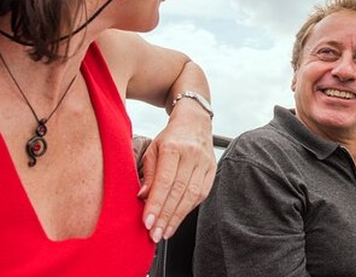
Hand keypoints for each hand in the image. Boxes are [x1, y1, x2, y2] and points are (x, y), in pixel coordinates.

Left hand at [137, 105, 215, 242]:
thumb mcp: (153, 149)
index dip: (156, 204)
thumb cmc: (171, 137)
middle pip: (179, 191)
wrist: (195, 121)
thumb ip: (149, 173)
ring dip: (177, 217)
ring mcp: (205, 163)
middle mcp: (192, 155)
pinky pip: (202, 194)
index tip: (147, 222)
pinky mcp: (212, 170)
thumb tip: (143, 197)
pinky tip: (177, 219)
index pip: (165, 181)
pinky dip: (188, 209)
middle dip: (165, 216)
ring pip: (192, 196)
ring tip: (164, 232)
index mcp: (174, 147)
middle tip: (154, 234)